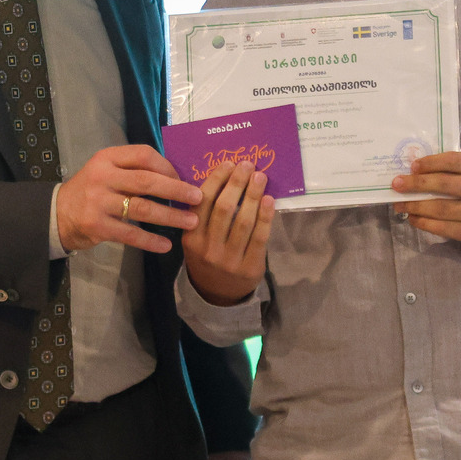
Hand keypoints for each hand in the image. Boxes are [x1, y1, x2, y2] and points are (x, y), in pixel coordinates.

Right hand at [57, 145, 201, 253]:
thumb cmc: (91, 190)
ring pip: (142, 208)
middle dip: (176, 190)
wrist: (57, 214)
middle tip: (198, 198)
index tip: (183, 179)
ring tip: (191, 222)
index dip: (167, 166)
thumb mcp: (107, 171)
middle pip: (146, 181)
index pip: (143, 155)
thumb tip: (177, 177)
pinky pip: (130, 233)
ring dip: (170, 216)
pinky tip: (166, 245)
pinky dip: (150, 240)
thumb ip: (133, 170)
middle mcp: (102, 176)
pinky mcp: (96, 226)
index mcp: (107, 158)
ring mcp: (98, 202)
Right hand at [183, 161, 275, 306]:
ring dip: (253, 195)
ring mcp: (229, 260)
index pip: (202, 202)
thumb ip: (204, 215)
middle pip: (223, 209)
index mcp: (191, 237)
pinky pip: (259, 238)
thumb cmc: (207, 257)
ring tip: (261, 177)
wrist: (216, 295)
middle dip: (237, 183)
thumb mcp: (196, 239)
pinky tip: (269, 200)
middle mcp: (207, 248)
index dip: (216, 180)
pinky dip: (265, 216)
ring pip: (242, 221)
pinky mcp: (249, 267)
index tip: (228, 164)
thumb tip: (227, 177)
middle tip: (248, 165)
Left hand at [391, 151, 460, 260]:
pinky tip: (414, 219)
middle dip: (416, 183)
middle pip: (445, 184)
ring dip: (415, 206)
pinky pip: (444, 228)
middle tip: (396, 184)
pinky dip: (425, 223)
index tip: (413, 166)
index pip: (455, 160)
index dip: (431, 162)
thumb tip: (421, 170)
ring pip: (441, 209)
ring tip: (400, 204)